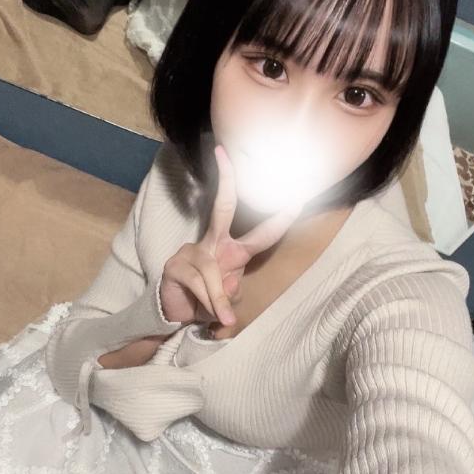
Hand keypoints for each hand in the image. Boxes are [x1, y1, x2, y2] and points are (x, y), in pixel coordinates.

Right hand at [159, 144, 302, 326]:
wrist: (176, 314)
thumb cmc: (207, 301)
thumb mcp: (228, 300)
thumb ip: (233, 293)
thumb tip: (230, 283)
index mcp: (233, 250)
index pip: (261, 232)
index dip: (280, 218)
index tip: (298, 198)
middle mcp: (214, 243)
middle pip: (222, 206)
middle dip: (227, 180)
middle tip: (226, 154)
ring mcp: (192, 251)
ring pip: (214, 272)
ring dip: (219, 300)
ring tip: (223, 319)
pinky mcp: (175, 264)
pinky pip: (200, 283)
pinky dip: (208, 302)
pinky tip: (207, 313)